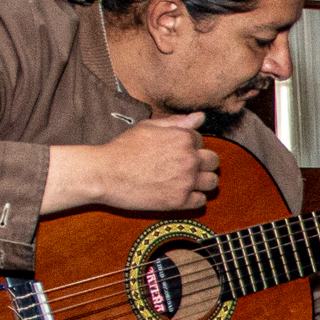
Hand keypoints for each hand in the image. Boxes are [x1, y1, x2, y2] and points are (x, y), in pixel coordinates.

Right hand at [70, 113, 220, 215]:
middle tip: (185, 167)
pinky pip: (201, 201)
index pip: (201, 141)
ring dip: (202, 181)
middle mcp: (189, 159)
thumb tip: (200, 117)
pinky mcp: (179, 201)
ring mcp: (186, 181)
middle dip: (202, 162)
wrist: (105, 173)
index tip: (176, 152)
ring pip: (212, 182)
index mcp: (183, 138)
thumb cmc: (123, 148)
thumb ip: (177, 122)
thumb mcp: (148, 126)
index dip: (190, 146)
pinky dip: (193, 198)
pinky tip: (180, 193)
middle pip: (213, 161)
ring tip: (186, 181)